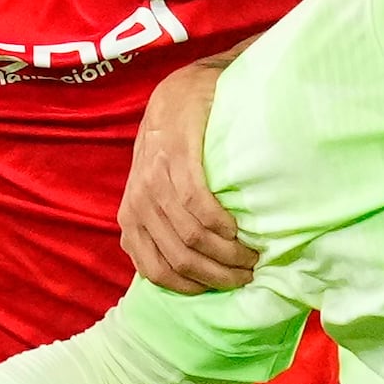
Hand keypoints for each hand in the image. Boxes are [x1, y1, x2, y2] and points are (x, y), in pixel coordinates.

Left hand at [120, 60, 257, 292]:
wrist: (177, 95)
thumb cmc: (172, 151)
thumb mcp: (155, 194)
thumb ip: (163, 228)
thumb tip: (188, 271)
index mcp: (131, 220)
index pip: (157, 273)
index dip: (195, 288)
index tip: (225, 288)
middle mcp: (138, 204)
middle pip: (179, 259)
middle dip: (218, 275)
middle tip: (248, 274)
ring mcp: (155, 180)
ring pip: (190, 236)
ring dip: (226, 253)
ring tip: (252, 254)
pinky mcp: (177, 156)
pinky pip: (197, 202)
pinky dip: (221, 222)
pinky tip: (238, 227)